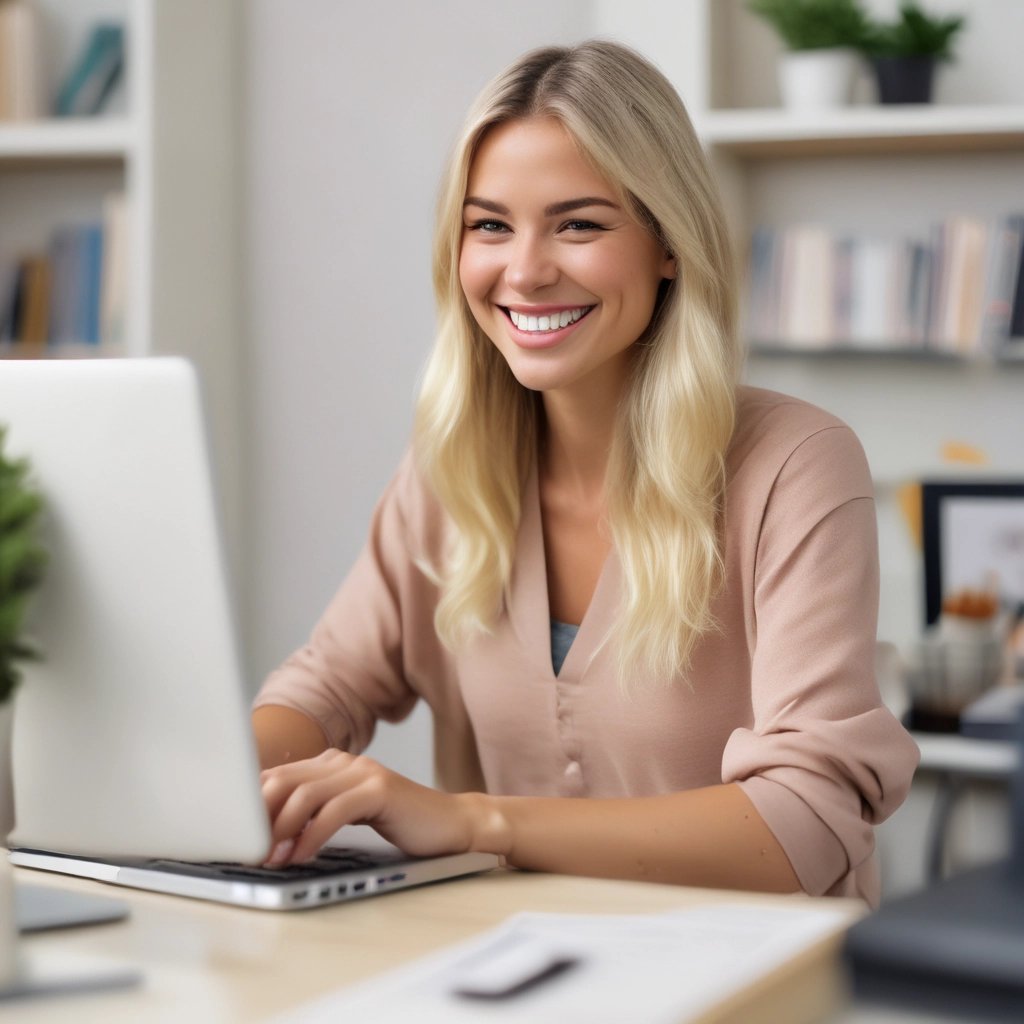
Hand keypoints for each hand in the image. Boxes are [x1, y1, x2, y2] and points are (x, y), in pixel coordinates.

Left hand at [259, 750, 476, 865]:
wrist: (451, 824)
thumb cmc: (399, 824)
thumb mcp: (347, 815)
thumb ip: (313, 812)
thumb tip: (263, 833)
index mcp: (331, 763)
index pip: (276, 776)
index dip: (249, 806)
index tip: (234, 838)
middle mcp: (344, 761)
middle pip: (283, 781)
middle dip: (258, 818)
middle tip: (246, 852)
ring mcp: (363, 772)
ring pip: (304, 794)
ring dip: (281, 830)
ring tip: (272, 859)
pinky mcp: (381, 789)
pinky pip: (334, 810)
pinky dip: (312, 836)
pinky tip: (303, 856)